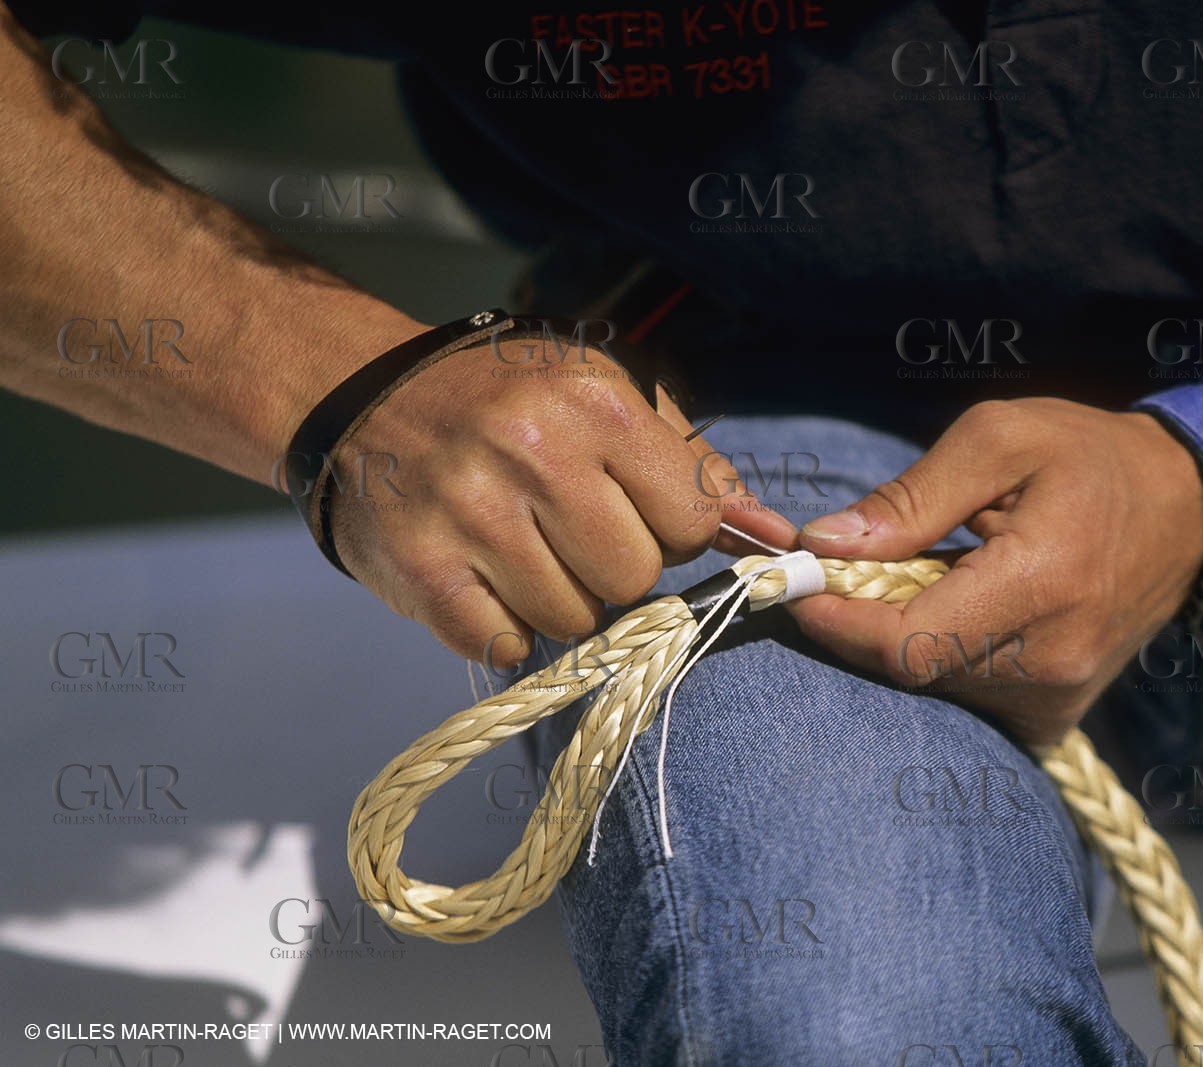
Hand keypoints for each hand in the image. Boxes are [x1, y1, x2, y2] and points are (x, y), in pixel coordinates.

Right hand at [323, 338, 794, 666]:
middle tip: (573, 534)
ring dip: (559, 600)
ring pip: (574, 620)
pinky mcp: (422, 569)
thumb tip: (774, 536)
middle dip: (615, 569)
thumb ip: (695, 467)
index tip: (637, 514)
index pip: (692, 520)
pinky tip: (485, 578)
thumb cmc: (510, 399)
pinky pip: (505, 643)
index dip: (673, 531)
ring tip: (523, 549)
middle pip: (634, 579)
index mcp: (596, 405)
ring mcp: (472, 514)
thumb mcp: (607, 396)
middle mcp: (534, 453)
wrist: (366, 395)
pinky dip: (504, 626)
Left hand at [789, 398, 1202, 746]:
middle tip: (858, 562)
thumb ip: (911, 495)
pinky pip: (966, 696)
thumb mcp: (1001, 438)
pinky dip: (943, 654)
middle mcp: (1051, 660)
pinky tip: (964, 606)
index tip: (794, 583)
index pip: (904, 644)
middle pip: (909, 669)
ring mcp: (1058, 698)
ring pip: (933, 686)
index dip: (834, 621)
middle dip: (862, 618)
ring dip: (905, 634)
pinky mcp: (1056, 716)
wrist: (1190, 509)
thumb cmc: (1091, 458)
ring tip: (934, 571)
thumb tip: (827, 543)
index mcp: (1039, 585)